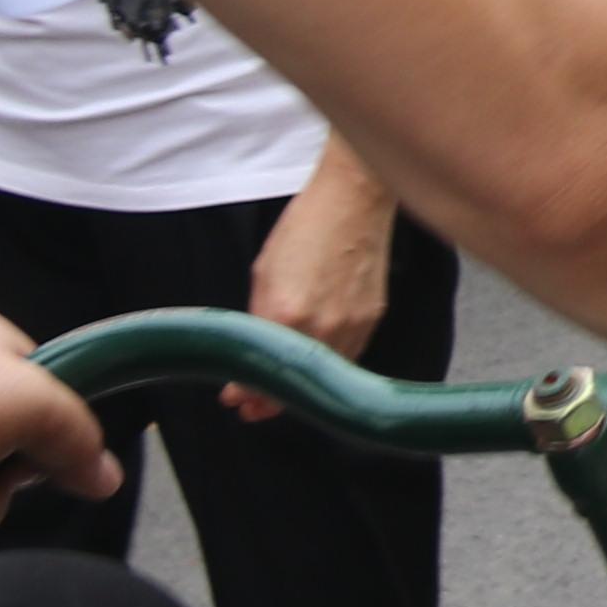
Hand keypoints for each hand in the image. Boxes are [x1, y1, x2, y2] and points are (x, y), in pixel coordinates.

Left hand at [232, 163, 398, 419]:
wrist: (354, 199)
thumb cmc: (305, 227)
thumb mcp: (264, 273)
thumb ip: (258, 319)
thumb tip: (253, 355)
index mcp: (285, 314)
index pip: (262, 371)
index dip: (245, 391)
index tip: (234, 399)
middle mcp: (320, 327)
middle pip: (294, 384)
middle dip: (269, 400)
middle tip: (253, 407)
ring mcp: (351, 325)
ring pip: (323, 377)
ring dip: (302, 389)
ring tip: (282, 394)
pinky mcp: (372, 318)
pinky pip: (348, 357)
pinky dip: (328, 367)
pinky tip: (314, 366)